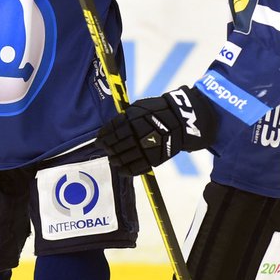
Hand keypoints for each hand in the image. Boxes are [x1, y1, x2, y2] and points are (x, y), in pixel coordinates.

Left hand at [97, 86, 215, 174]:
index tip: (99, 141)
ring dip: (115, 160)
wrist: (180, 120)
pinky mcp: (152, 158)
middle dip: (108, 149)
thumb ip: (123, 118)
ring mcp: (143, 148)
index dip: (102, 138)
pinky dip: (126, 171)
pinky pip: (135, 168)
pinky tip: (122, 170)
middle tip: (106, 150)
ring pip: (122, 158)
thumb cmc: (157, 111)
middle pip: (114, 146)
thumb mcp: (137, 108)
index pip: (109, 132)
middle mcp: (134, 135)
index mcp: (129, 120)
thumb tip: (111, 129)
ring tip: (113, 160)